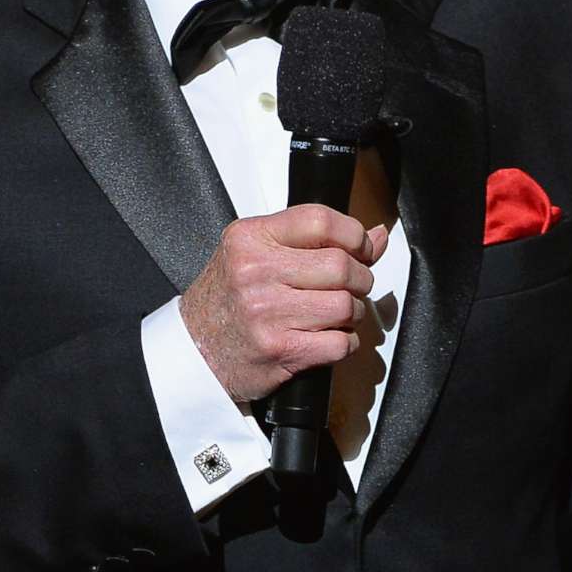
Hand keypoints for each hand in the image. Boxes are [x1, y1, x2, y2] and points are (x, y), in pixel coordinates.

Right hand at [181, 205, 390, 400]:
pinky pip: (340, 343)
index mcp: (250, 239)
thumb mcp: (255, 253)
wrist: (194, 350)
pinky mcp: (280, 350)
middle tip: (353, 285)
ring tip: (337, 313)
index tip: (359, 248)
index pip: (320, 220)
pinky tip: (328, 337)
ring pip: (346, 305)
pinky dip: (345, 342)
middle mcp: (256, 272)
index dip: (353, 235)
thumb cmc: (227, 299)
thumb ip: (312, 240)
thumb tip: (377, 236)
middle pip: (341, 265)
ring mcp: (268, 313)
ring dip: (353, 313)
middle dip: (360, 278)